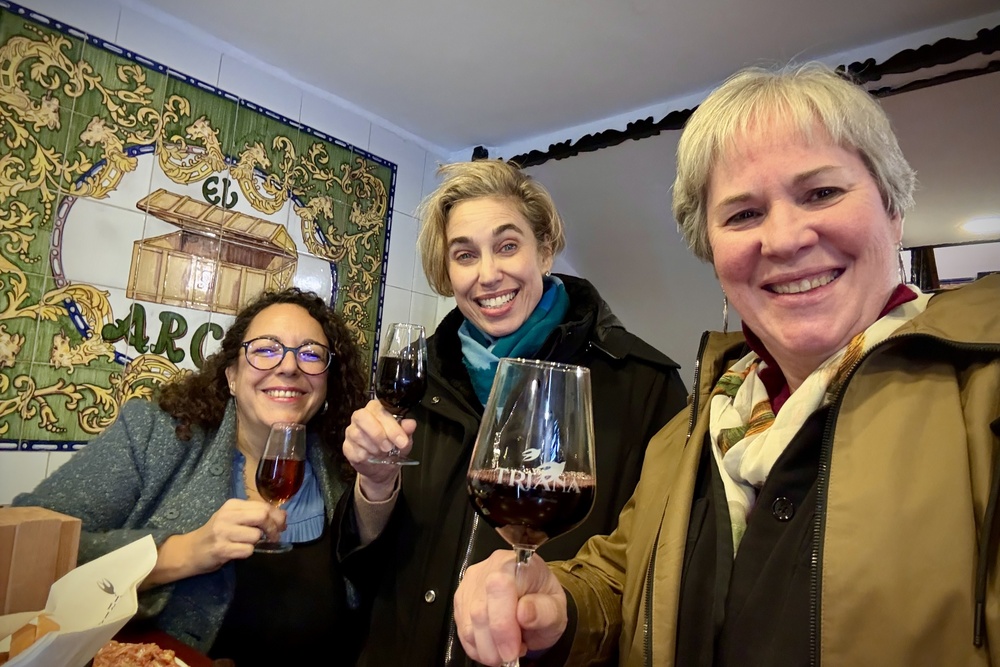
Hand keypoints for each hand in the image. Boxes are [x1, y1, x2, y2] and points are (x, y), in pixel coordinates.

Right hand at [145, 499, 285, 586]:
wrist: (191, 550)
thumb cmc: (217, 533)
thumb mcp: (233, 518)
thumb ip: (254, 514)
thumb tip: (283, 516)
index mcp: (232, 505)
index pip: (263, 505)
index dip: (278, 516)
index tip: (281, 525)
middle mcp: (227, 515)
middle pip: (262, 516)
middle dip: (273, 528)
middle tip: (274, 537)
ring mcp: (223, 532)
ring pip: (256, 535)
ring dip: (257, 543)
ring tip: (247, 544)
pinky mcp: (221, 549)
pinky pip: (247, 550)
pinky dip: (248, 553)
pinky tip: (238, 551)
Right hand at [343, 399, 416, 498]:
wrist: (383, 469)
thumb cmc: (393, 448)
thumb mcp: (404, 440)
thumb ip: (406, 431)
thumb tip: (411, 424)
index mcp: (376, 410)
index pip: (378, 409)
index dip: (390, 425)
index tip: (402, 441)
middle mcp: (360, 417)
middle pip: (362, 417)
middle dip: (377, 433)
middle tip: (389, 447)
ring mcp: (351, 432)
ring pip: (357, 434)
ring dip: (373, 447)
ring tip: (383, 453)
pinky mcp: (346, 447)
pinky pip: (353, 450)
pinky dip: (366, 457)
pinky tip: (373, 458)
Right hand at [454, 550, 568, 665]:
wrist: (534, 603)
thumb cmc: (545, 604)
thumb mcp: (556, 610)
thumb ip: (545, 611)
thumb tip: (524, 612)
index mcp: (517, 563)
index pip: (500, 587)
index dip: (503, 624)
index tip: (513, 649)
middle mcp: (489, 568)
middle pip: (479, 611)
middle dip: (495, 643)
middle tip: (512, 655)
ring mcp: (471, 584)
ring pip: (468, 625)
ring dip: (487, 648)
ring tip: (507, 648)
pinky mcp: (461, 601)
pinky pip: (462, 632)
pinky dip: (478, 648)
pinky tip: (495, 646)